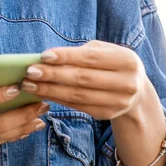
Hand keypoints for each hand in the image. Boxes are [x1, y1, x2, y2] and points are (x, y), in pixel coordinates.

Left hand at [20, 40, 150, 120]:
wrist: (135, 91)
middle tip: (30, 72)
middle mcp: (126, 83)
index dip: (66, 57)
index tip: (43, 56)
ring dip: (50, 90)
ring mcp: (118, 102)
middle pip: (82, 79)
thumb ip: (81, 53)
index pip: (90, 58)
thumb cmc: (112, 63)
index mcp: (127, 61)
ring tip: (29, 84)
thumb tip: (48, 59)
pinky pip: (77, 106)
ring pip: (77, 96)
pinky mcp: (107, 114)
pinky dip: (57, 99)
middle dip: (53, 75)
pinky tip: (41, 93)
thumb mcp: (104, 51)